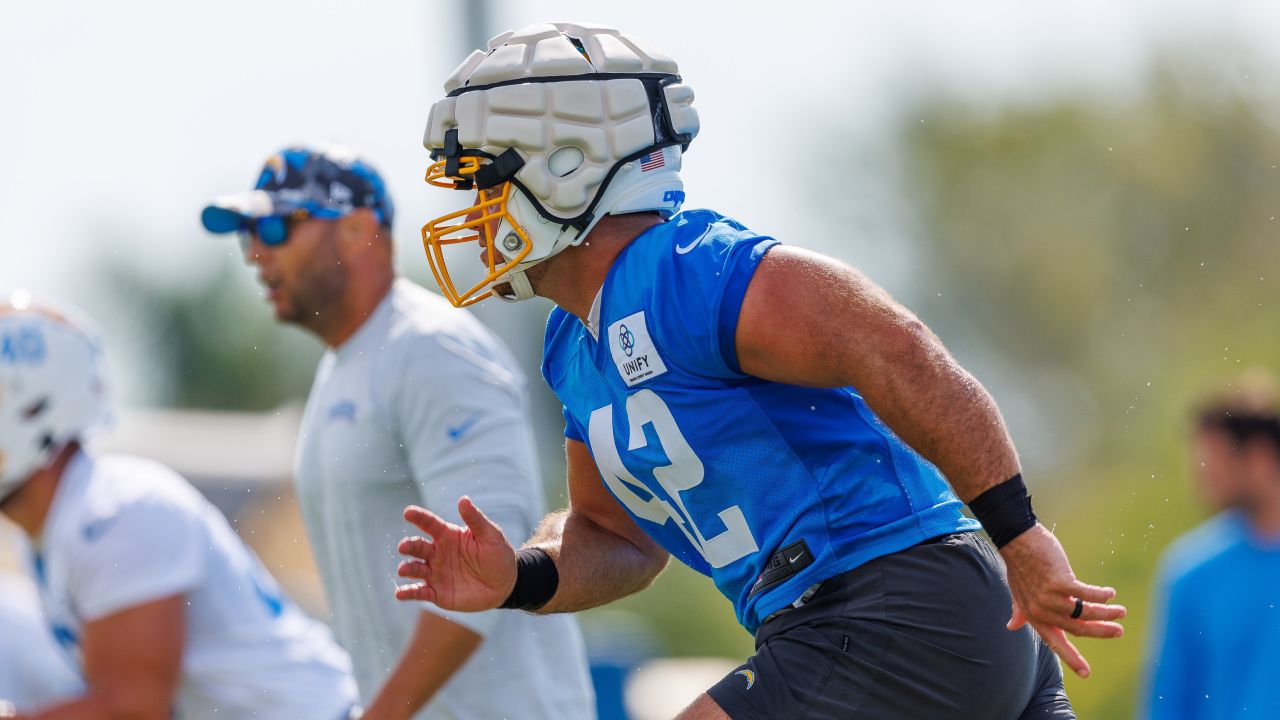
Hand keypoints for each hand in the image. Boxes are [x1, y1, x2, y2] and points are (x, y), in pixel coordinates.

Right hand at [395, 496, 517, 610]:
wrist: (505, 584)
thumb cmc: (497, 555)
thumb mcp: (490, 535)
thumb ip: (475, 519)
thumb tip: (463, 500)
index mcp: (448, 536)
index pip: (430, 524)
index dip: (419, 517)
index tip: (408, 512)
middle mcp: (437, 553)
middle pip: (418, 547)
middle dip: (409, 546)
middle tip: (404, 546)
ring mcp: (436, 573)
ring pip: (416, 569)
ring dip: (408, 569)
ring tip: (403, 570)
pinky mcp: (437, 592)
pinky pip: (420, 592)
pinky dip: (409, 593)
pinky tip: (400, 593)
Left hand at [999, 523, 1126, 677]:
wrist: (1017, 541)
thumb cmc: (1020, 566)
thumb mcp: (1018, 593)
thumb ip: (1019, 611)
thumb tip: (1011, 625)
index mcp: (1034, 617)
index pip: (1055, 643)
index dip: (1071, 659)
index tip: (1086, 673)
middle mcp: (1042, 611)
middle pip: (1078, 629)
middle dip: (1101, 632)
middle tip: (1118, 631)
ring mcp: (1051, 597)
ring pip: (1086, 613)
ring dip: (1107, 613)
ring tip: (1120, 611)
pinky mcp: (1060, 582)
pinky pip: (1088, 595)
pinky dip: (1102, 595)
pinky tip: (1110, 593)